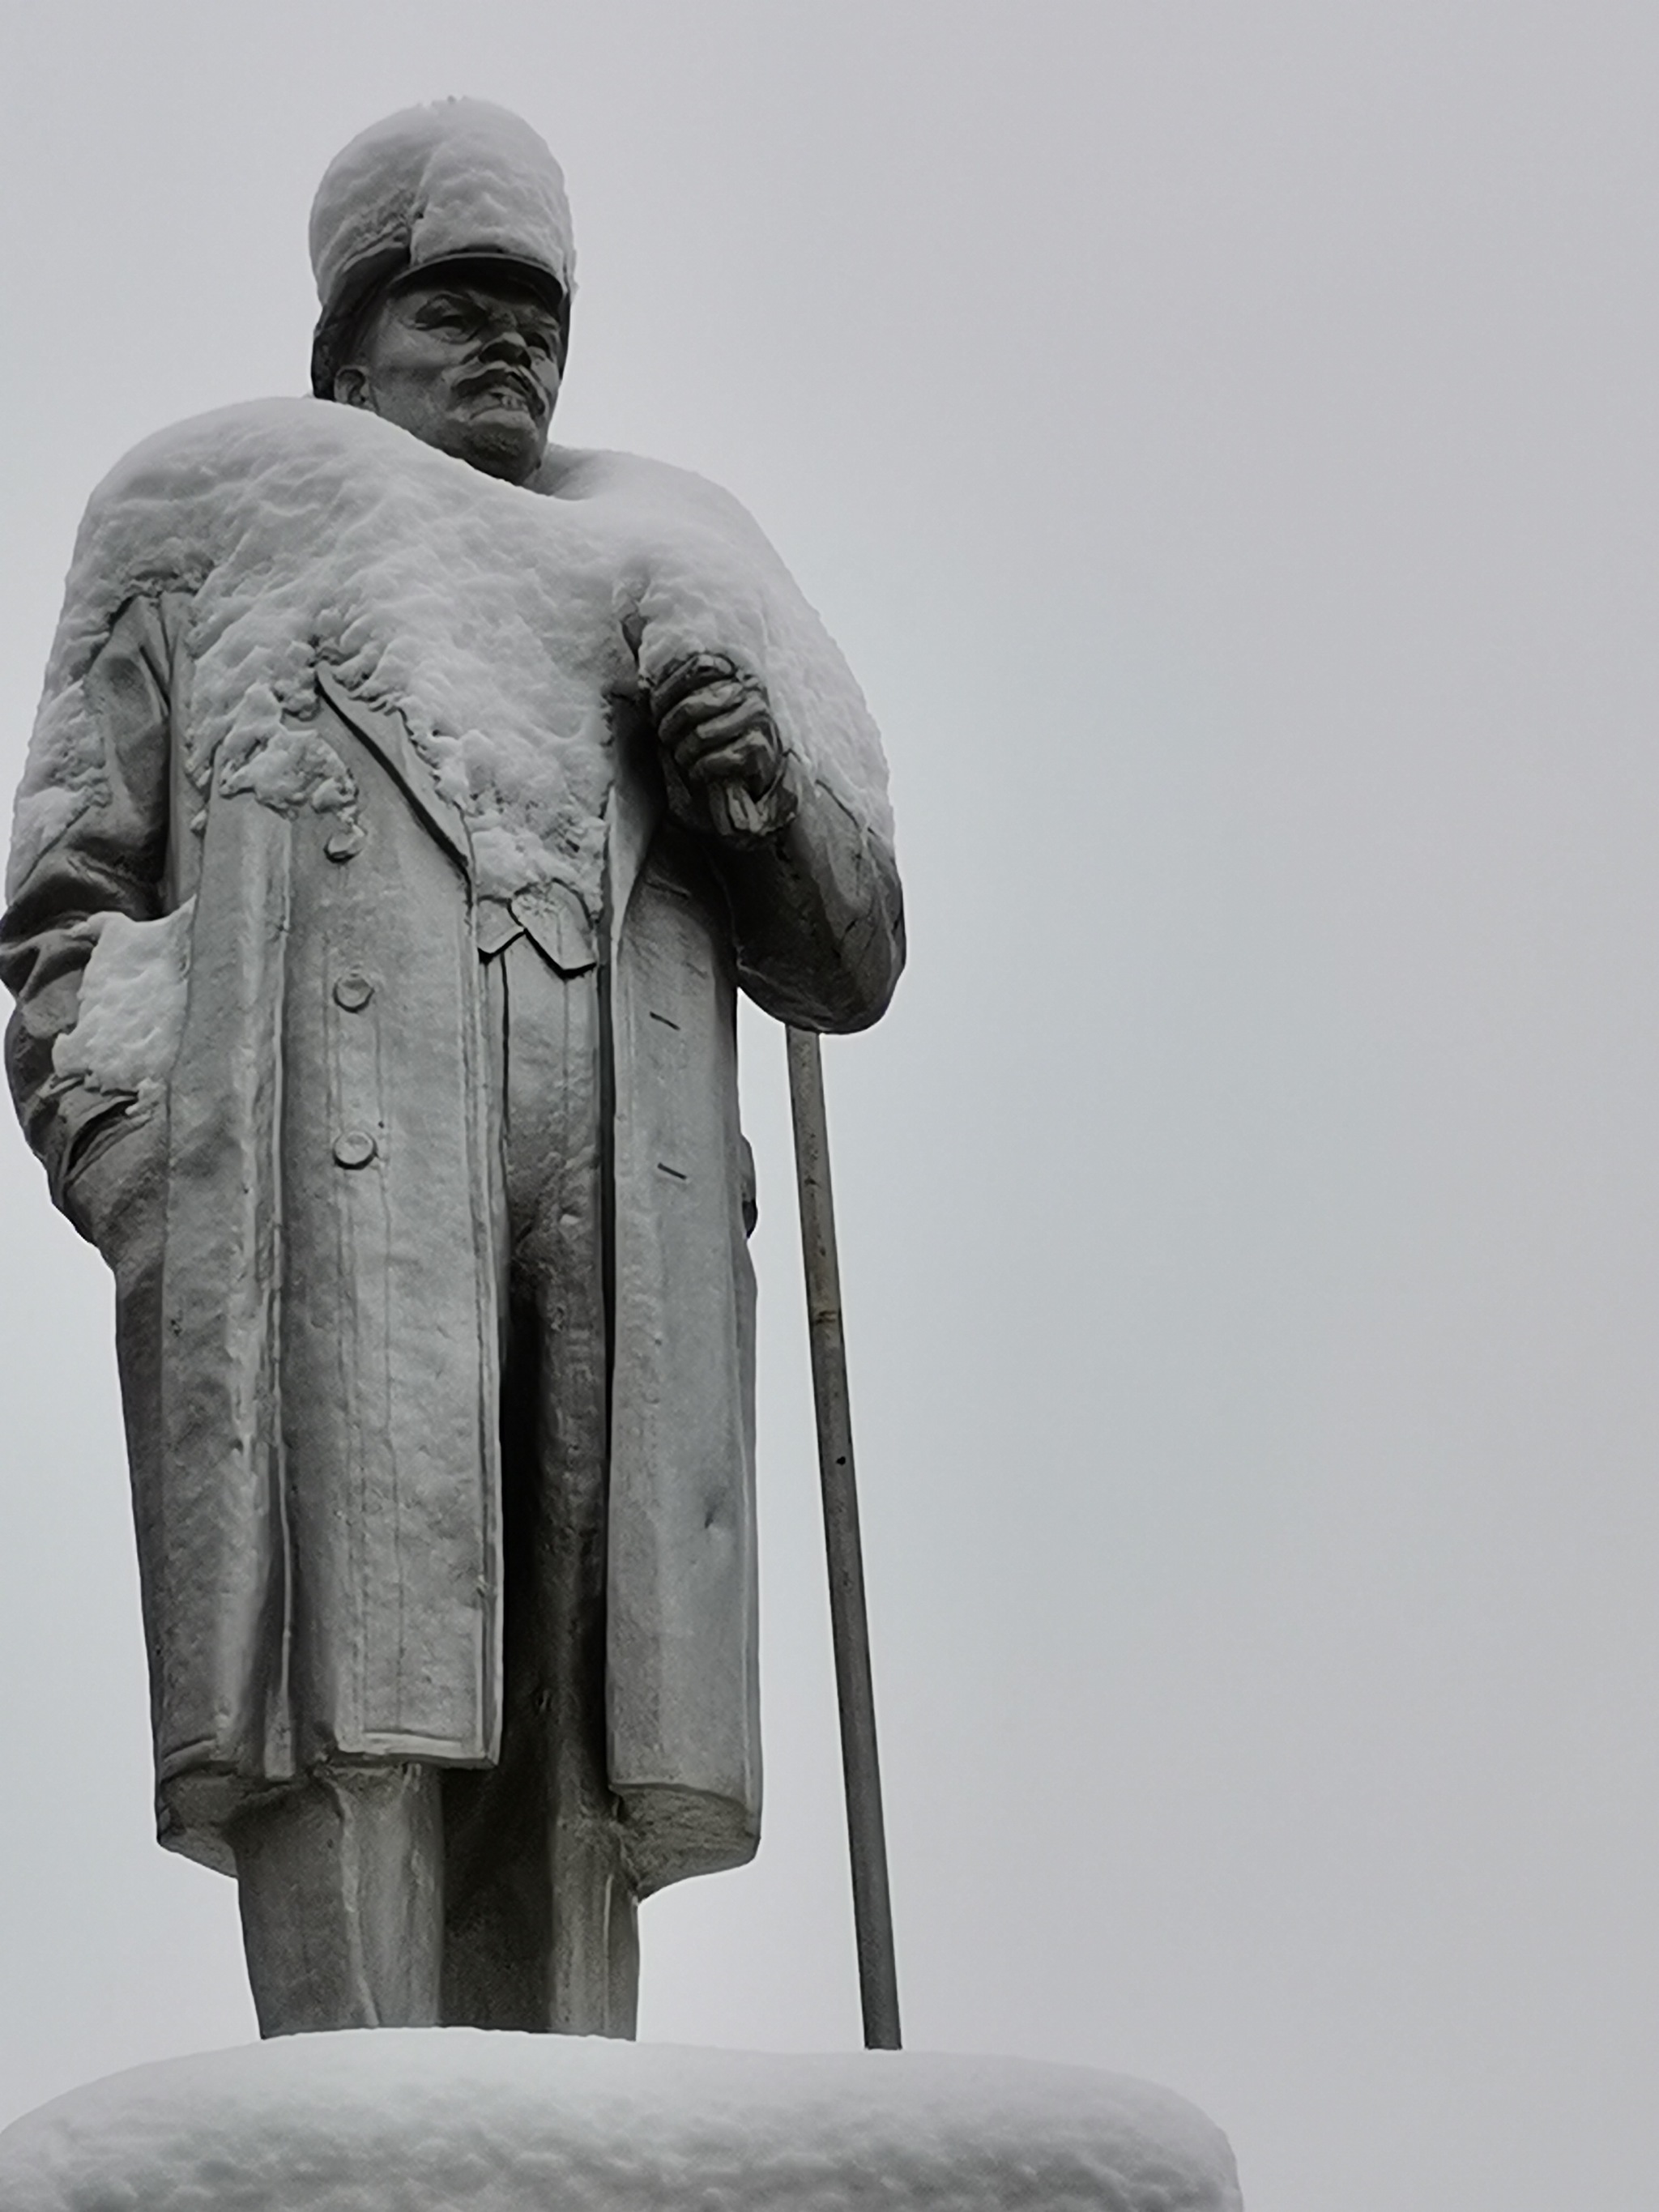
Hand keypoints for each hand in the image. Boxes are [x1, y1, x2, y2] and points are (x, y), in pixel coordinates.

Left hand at [649, 653, 792, 844]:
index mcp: (734, 674)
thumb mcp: (689, 707)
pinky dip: (700, 772)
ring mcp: (758, 722)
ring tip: (687, 759)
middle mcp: (750, 692)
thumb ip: (668, 677)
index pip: (697, 667)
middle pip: (691, 706)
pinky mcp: (760, 752)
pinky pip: (714, 761)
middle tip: (669, 742)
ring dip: (684, 755)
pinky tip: (703, 773)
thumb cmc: (710, 742)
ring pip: (700, 736)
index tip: (655, 713)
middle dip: (669, 731)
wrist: (747, 785)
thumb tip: (627, 622)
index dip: (667, 692)